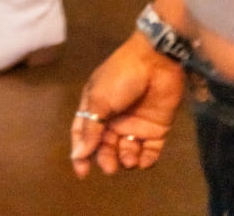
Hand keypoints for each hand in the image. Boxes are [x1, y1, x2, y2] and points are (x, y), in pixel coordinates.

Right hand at [70, 34, 184, 177]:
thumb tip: (78, 154)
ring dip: (126, 160)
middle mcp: (114, 119)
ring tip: (129, 159)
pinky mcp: (156, 129)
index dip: (81, 152)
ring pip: (127, 152)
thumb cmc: (121, 76)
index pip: (84, 134)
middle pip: (106, 147)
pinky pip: (150, 151)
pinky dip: (146, 160)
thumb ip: (90, 128)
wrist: (156, 62)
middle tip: (110, 167)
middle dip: (106, 159)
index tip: (81, 172)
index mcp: (96, 107)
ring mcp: (136, 124)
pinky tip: (143, 160)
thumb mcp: (100, 99)